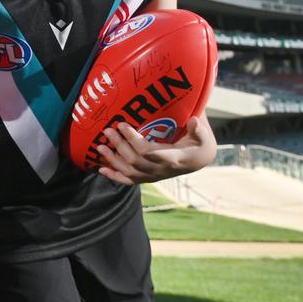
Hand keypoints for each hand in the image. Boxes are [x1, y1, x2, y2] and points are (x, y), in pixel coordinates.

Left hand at [95, 115, 216, 185]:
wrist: (199, 160)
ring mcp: (153, 176)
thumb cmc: (199, 144)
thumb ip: (198, 129)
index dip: (133, 139)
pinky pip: (129, 181)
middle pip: (134, 161)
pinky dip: (114, 176)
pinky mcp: (148, 178)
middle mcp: (161, 170)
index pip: (148, 152)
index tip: (122, 124)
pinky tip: (101, 169)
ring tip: (99, 146)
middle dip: (119, 146)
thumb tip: (194, 121)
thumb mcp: (203, 135)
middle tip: (107, 130)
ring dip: (112, 160)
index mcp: (172, 158)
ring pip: (129, 172)